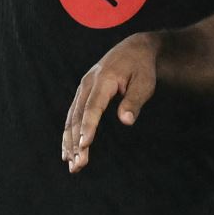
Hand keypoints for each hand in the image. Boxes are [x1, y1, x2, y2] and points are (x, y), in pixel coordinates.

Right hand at [63, 33, 160, 172]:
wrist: (134, 49)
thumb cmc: (142, 68)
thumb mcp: (145, 83)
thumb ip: (134, 101)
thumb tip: (126, 121)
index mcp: (104, 79)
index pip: (93, 106)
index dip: (88, 126)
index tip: (85, 145)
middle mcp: (88, 83)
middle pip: (78, 116)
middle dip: (76, 142)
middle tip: (77, 165)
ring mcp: (83, 87)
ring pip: (72, 118)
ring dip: (70, 142)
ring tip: (72, 165)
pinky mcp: (83, 93)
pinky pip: (73, 116)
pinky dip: (70, 134)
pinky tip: (69, 152)